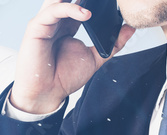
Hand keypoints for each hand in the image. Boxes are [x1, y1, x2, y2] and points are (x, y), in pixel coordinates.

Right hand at [11, 0, 135, 114]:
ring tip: (94, 0)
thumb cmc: (63, 78)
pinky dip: (70, 9)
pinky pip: (53, 11)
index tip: (112, 1)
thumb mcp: (95, 58)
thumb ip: (112, 44)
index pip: (80, 3)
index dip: (93, 1)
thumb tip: (130, 28)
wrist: (48, 94)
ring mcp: (45, 22)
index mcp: (67, 24)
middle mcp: (56, 20)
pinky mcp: (36, 27)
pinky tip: (85, 14)